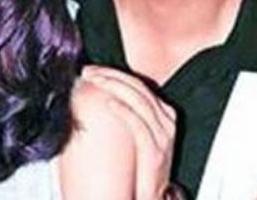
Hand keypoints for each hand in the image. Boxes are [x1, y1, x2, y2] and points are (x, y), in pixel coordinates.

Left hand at [81, 65, 176, 199]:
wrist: (151, 197)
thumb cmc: (141, 166)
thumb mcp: (139, 134)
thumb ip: (130, 113)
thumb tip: (106, 95)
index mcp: (164, 113)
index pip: (138, 84)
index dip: (115, 73)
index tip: (93, 70)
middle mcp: (167, 121)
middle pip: (138, 88)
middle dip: (111, 75)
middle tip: (89, 72)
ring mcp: (163, 136)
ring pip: (138, 100)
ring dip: (113, 86)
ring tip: (95, 81)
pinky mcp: (155, 151)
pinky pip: (139, 124)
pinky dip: (124, 110)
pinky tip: (110, 103)